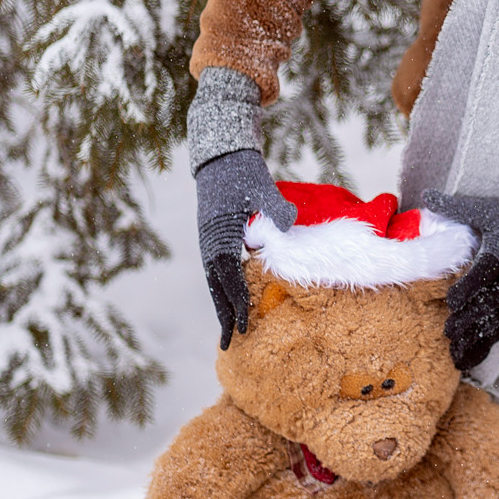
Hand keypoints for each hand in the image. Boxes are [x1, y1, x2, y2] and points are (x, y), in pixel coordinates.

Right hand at [195, 149, 296, 348]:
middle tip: (230, 342)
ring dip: (222, 306)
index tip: (243, 322)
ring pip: (215, 281)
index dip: (235, 298)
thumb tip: (288, 221)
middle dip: (223, 313)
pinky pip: (219, 272)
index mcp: (218, 232)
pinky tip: (234, 303)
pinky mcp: (216, 239)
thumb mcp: (260, 184)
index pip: (226, 274)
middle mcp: (210, 241)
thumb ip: (273, 205)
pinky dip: (225, 290)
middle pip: (215, 285)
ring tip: (229, 331)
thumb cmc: (243, 170)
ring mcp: (211, 241)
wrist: (222, 156)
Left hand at [422, 191, 498, 370]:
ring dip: (476, 338)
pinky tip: (466, 359)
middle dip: (469, 318)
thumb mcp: (488, 209)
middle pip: (491, 303)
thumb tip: (426, 195)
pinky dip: (485, 345)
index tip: (451, 299)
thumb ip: (456, 206)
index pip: (486, 272)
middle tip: (447, 330)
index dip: (469, 288)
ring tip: (454, 352)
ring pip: (497, 322)